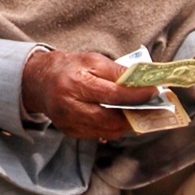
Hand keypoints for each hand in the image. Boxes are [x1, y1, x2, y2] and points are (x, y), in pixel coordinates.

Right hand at [21, 49, 158, 141]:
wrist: (40, 82)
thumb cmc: (69, 67)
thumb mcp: (92, 60)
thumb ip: (117, 72)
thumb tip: (142, 82)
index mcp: (74, 84)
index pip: (112, 94)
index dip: (136, 95)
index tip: (153, 91)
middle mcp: (69, 106)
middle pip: (110, 118)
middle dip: (134, 114)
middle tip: (151, 107)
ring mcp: (69, 123)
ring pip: (107, 130)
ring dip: (126, 123)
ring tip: (139, 112)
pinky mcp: (71, 132)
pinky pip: (99, 134)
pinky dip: (113, 127)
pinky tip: (120, 117)